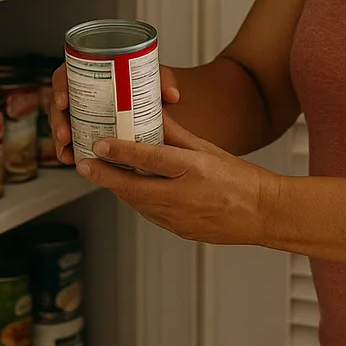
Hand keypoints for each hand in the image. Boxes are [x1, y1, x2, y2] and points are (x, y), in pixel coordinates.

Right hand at [50, 62, 180, 164]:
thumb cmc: (144, 81)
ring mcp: (80, 110)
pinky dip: (69, 149)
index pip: (65, 75)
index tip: (63, 101)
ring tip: (67, 152)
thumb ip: (162, 80)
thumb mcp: (152, 76)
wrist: (149, 96)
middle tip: (65, 134)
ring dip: (61, 139)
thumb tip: (172, 94)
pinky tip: (72, 159)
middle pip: (59, 103)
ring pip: (62, 122)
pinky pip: (70, 137)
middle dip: (58, 120)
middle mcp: (80, 90)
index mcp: (88, 70)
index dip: (59, 87)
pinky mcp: (83, 127)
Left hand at [75, 114, 280, 246]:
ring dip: (117, 188)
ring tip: (99, 173)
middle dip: (103, 175)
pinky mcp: (178, 230)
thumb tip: (154, 115)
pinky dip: (136, 200)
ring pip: (137, 202)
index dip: (119, 150)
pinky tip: (128, 189)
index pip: (148, 158)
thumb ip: (177, 134)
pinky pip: (149, 213)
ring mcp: (179, 218)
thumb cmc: (240, 178)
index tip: (98, 144)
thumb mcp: (208, 148)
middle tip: (82, 164)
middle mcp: (182, 196)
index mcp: (192, 169)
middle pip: (132, 186)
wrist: (262, 213)